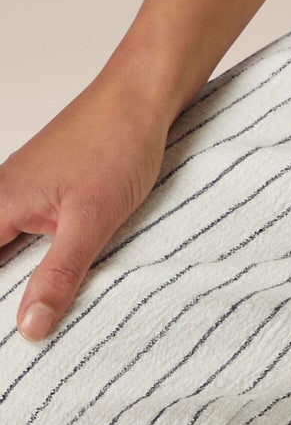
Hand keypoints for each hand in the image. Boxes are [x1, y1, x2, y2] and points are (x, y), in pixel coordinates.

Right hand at [0, 70, 175, 340]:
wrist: (143, 93)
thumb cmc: (118, 142)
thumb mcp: (91, 219)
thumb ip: (58, 276)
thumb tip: (28, 329)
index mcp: (0, 204)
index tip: (12, 331)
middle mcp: (0, 195)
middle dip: (7, 293)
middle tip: (29, 328)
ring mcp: (19, 189)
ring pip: (4, 247)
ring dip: (16, 277)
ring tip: (38, 311)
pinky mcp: (40, 187)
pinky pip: (20, 231)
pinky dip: (29, 257)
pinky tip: (52, 276)